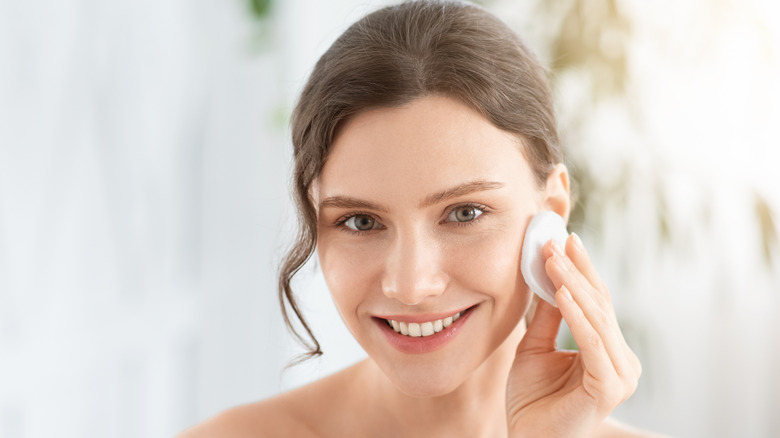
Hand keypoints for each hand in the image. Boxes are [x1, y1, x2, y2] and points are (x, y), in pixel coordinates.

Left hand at [506, 233, 640, 436]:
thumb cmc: (532, 401)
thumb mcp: (534, 348)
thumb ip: (547, 316)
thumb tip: (550, 276)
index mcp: (608, 351)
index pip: (596, 302)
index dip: (580, 270)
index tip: (564, 239)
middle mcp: (622, 361)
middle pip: (599, 304)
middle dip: (576, 270)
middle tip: (556, 240)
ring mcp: (620, 375)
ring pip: (597, 318)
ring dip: (573, 284)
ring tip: (553, 258)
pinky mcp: (610, 387)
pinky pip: (592, 343)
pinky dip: (576, 316)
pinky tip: (561, 292)